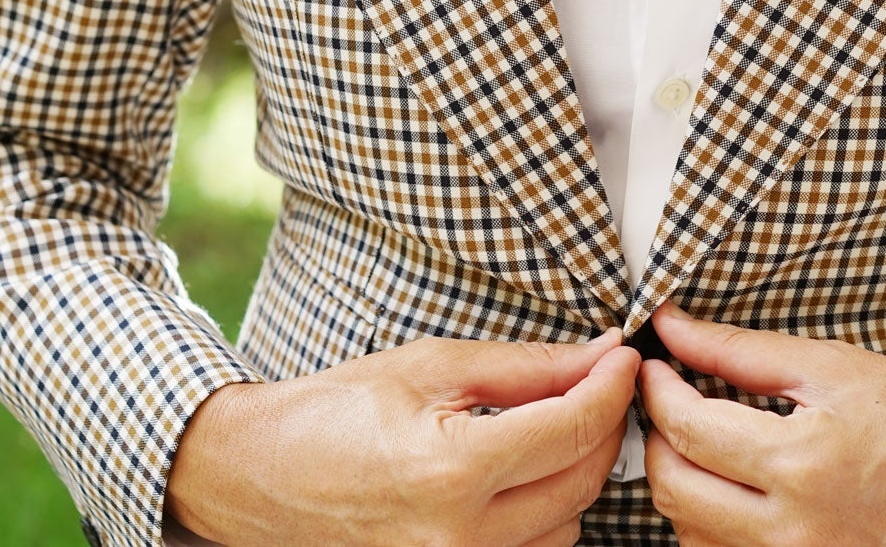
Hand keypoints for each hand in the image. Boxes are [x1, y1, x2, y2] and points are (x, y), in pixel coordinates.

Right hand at [164, 325, 640, 545]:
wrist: (262, 474)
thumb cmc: (336, 412)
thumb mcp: (431, 366)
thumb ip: (524, 367)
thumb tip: (596, 356)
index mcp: (452, 471)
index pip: (572, 430)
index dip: (610, 386)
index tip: (623, 358)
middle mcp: (459, 539)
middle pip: (583, 482)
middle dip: (601, 426)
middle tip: (593, 383)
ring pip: (568, 527)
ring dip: (574, 475)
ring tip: (548, 430)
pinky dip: (545, 516)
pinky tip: (524, 477)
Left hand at [637, 301, 885, 545]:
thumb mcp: (835, 366)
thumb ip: (742, 351)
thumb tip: (674, 326)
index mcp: (799, 461)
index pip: (684, 426)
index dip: (655, 388)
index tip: (654, 365)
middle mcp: (792, 528)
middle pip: (673, 488)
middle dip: (656, 439)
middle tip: (667, 403)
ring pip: (690, 534)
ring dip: (680, 485)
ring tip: (703, 444)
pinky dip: (710, 526)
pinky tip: (731, 490)